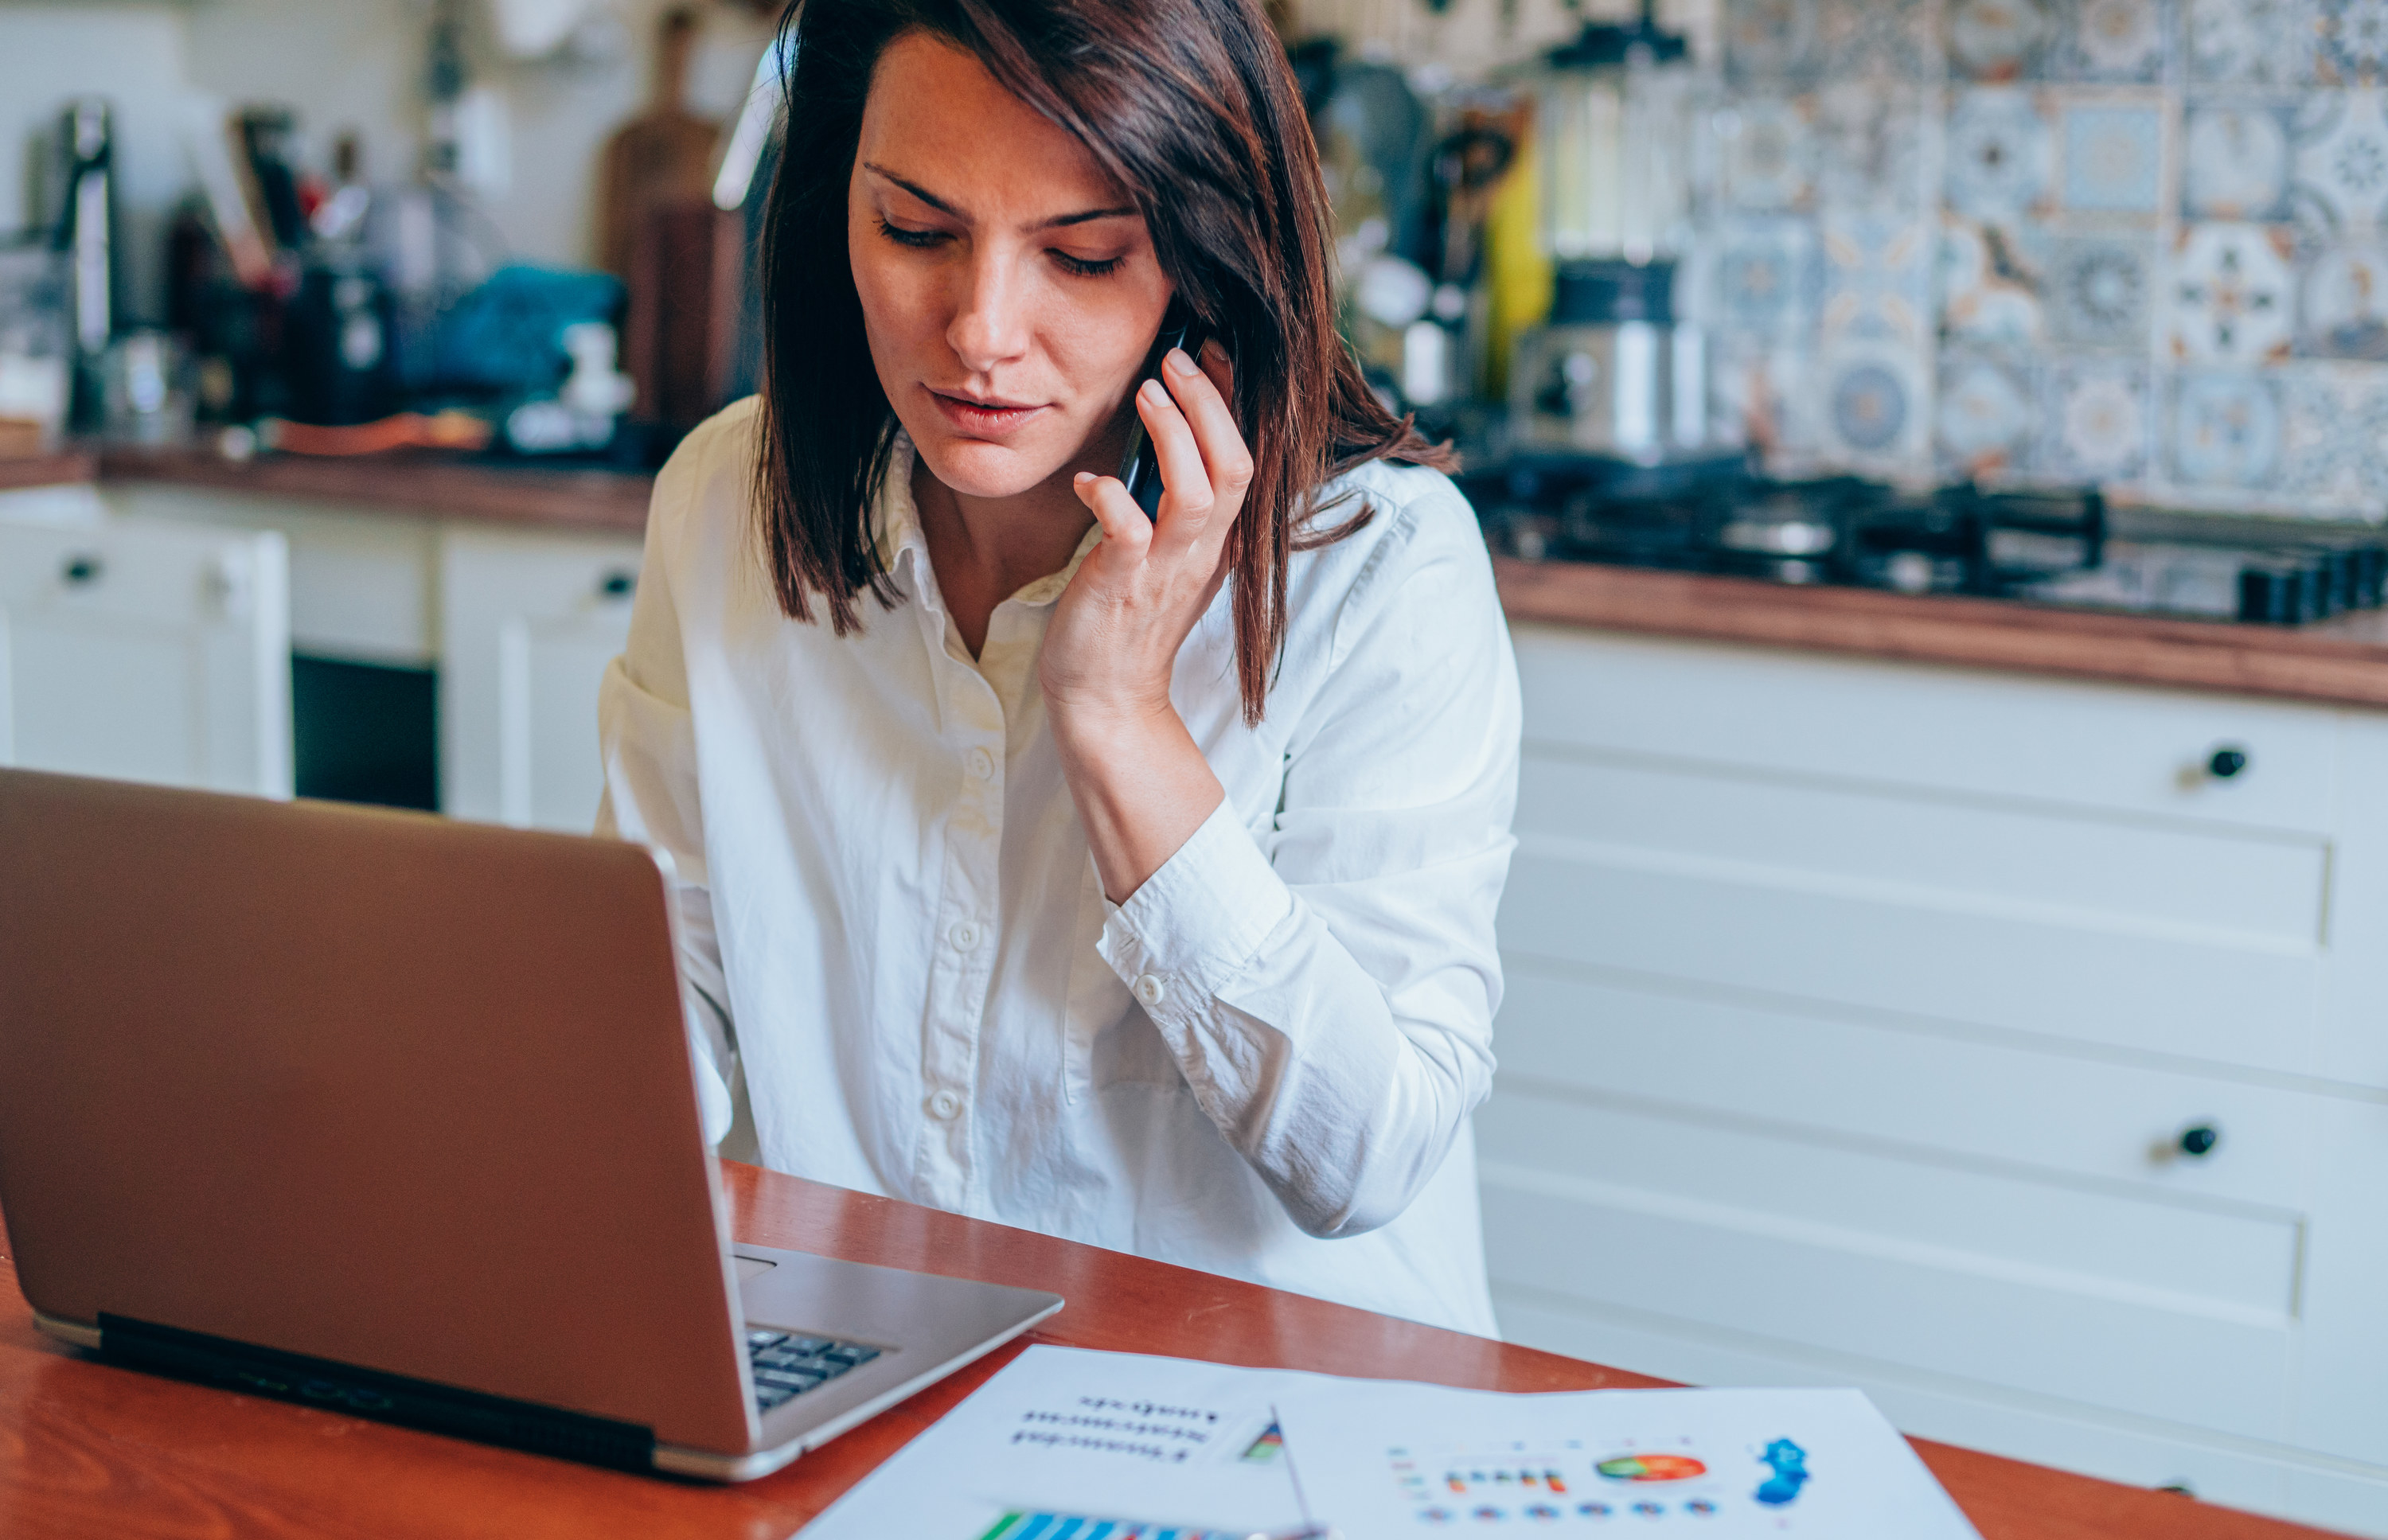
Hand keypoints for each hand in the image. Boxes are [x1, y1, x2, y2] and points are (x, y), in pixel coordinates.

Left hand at [1042, 339, 1251, 901]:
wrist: (1105, 702)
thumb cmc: (1122, 620)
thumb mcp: (1160, 553)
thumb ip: (1168, 503)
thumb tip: (1158, 437)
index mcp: (1213, 539)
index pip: (1243, 459)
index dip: (1232, 403)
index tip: (1210, 351)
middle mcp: (1199, 551)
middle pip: (1234, 465)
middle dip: (1210, 405)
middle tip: (1176, 357)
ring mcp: (1164, 570)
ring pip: (1196, 492)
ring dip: (1173, 436)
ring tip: (1146, 394)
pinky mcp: (1121, 588)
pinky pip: (1129, 533)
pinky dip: (1110, 498)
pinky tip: (1088, 482)